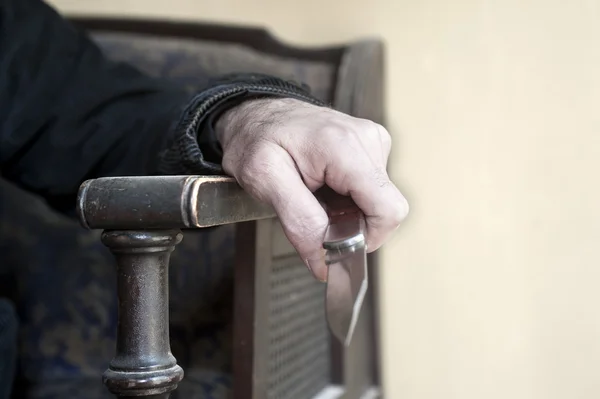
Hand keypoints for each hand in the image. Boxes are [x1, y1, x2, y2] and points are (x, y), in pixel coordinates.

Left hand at [215, 98, 408, 280]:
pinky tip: (324, 189)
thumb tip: (324, 262)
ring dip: (349, 214)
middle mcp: (368, 140)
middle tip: (316, 219)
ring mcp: (372, 141)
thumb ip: (299, 221)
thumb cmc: (256, 140)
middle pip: (385, 209)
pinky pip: (373, 190)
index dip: (366, 238)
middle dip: (353, 226)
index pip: (388, 210)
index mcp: (345, 147)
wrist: (256, 113)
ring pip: (379, 203)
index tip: (336, 244)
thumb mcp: (264, 181)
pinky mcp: (371, 147)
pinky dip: (350, 200)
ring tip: (315, 199)